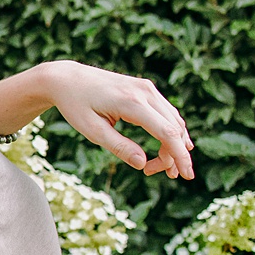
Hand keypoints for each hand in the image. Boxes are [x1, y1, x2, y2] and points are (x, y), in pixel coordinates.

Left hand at [35, 60, 194, 179]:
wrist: (67, 79)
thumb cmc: (75, 106)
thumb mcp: (92, 131)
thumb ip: (118, 147)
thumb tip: (142, 163)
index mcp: (131, 102)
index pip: (166, 132)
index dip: (179, 156)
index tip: (187, 175)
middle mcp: (145, 92)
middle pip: (174, 128)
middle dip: (176, 155)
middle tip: (166, 175)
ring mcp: (147, 88)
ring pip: (173, 119)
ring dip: (175, 144)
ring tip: (165, 167)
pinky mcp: (145, 88)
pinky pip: (166, 112)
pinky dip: (171, 130)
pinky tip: (171, 146)